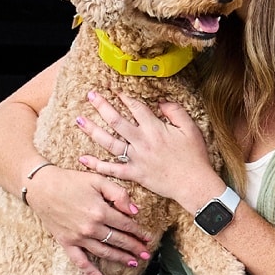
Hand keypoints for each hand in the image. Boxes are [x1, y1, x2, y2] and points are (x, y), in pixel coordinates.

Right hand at [24, 164, 153, 274]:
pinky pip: (80, 262)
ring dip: (120, 258)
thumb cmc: (70, 180)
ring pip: (105, 252)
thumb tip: (134, 211)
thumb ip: (118, 194)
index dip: (139, 232)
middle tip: (147, 254)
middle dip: (134, 248)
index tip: (148, 238)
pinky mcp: (66, 243)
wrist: (41, 186)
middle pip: (118, 240)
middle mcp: (91, 228)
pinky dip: (90, 273)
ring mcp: (78, 237)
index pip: (126, 225)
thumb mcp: (98, 180)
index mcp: (101, 211)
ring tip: (133, 263)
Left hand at [76, 91, 221, 210]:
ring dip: (93, 130)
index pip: (136, 108)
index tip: (116, 91)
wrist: (194, 183)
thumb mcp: (190, 128)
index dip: (125, 97)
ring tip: (80, 120)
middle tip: (91, 95)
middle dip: (102, 106)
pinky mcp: (134, 174)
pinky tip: (83, 159)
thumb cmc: (194, 156)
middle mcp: (141, 142)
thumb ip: (175, 112)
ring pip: (109, 142)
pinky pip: (112, 169)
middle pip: (116, 121)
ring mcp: (136, 159)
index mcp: (155, 129)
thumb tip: (161, 102)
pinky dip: (97, 165)